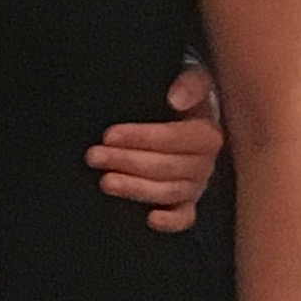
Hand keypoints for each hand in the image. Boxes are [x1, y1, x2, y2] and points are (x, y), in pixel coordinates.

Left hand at [89, 62, 222, 232]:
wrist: (186, 113)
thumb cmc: (184, 97)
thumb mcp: (192, 79)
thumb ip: (190, 84)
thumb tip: (176, 99)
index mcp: (207, 134)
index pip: (175, 139)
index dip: (142, 138)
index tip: (109, 135)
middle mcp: (205, 163)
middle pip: (168, 168)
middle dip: (127, 162)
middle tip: (94, 156)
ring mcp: (197, 185)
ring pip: (171, 192)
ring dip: (137, 189)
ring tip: (104, 182)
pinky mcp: (188, 202)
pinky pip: (186, 218)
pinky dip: (171, 222)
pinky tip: (150, 219)